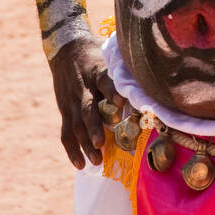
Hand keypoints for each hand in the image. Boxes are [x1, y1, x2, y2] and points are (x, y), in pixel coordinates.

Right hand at [49, 35, 125, 168]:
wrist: (65, 50)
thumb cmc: (94, 55)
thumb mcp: (109, 56)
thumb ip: (123, 71)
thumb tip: (150, 81)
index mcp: (97, 72)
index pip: (105, 82)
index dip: (112, 92)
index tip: (121, 102)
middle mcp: (83, 89)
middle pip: (87, 110)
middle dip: (94, 128)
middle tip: (102, 144)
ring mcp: (71, 102)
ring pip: (75, 126)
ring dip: (85, 144)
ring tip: (96, 161)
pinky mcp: (64, 110)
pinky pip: (66, 133)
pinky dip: (72, 149)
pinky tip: (80, 164)